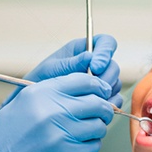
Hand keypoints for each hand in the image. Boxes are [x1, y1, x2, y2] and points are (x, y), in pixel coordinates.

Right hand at [0, 73, 113, 151]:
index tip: (101, 93)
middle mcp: (53, 110)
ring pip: (99, 126)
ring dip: (96, 128)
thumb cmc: (0, 139)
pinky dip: (90, 146)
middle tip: (100, 114)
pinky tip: (76, 146)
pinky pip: (93, 146)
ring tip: (83, 132)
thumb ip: (52, 94)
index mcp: (41, 92)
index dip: (98, 87)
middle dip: (103, 108)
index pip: (85, 81)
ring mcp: (61, 135)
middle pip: (97, 102)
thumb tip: (84, 91)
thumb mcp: (21, 103)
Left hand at [4, 35, 121, 107]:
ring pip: (115, 83)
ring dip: (106, 92)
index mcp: (84, 49)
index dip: (105, 53)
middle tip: (93, 88)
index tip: (96, 67)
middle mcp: (95, 64)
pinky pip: (113, 99)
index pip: (106, 43)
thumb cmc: (40, 80)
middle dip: (106, 77)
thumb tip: (90, 57)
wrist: (36, 104)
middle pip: (113, 66)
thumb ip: (71, 63)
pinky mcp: (101, 97)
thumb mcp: (52, 69)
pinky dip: (108, 103)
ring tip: (90, 99)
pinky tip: (96, 108)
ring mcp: (99, 81)